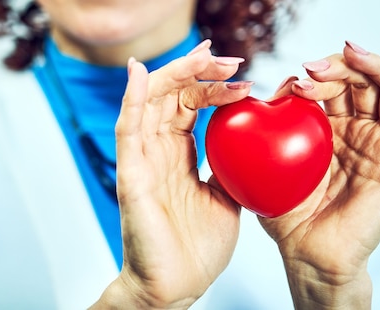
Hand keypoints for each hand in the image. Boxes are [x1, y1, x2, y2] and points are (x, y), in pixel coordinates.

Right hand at [91, 40, 250, 307]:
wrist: (178, 286)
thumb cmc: (197, 248)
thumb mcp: (227, 197)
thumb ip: (229, 167)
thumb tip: (252, 141)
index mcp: (178, 156)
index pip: (188, 105)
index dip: (208, 83)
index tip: (237, 69)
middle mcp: (157, 152)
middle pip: (170, 96)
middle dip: (197, 71)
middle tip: (226, 58)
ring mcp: (142, 161)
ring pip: (149, 103)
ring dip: (174, 75)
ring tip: (203, 58)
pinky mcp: (130, 176)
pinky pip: (127, 130)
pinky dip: (131, 99)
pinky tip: (139, 72)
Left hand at [261, 42, 379, 308]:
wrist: (307, 254)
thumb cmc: (286, 214)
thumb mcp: (266, 165)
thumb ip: (265, 131)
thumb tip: (269, 91)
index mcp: (326, 130)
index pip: (331, 87)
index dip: (317, 76)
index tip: (295, 79)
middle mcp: (356, 132)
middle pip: (360, 82)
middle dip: (339, 67)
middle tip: (314, 68)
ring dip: (373, 67)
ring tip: (352, 55)